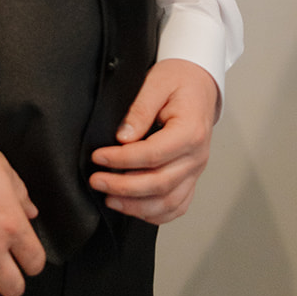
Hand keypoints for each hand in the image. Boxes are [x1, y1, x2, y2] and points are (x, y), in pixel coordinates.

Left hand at [89, 59, 218, 223]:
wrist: (199, 84)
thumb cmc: (179, 81)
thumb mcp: (156, 83)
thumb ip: (139, 110)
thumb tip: (123, 137)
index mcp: (190, 132)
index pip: (153, 154)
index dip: (122, 159)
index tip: (98, 158)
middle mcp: (197, 156)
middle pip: (160, 183)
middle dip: (124, 187)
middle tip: (97, 181)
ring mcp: (196, 170)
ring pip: (169, 201)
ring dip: (137, 206)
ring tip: (110, 198)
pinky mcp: (191, 177)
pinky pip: (178, 205)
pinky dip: (156, 213)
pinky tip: (133, 208)